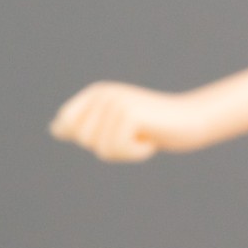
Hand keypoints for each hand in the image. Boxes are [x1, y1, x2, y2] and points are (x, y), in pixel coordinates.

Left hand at [49, 81, 215, 162]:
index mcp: (95, 93)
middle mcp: (102, 94)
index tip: (119, 130)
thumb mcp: (115, 125)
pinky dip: (136, 153)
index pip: (66, 125)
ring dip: (126, 152)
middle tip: (135, 134)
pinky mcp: (128, 114)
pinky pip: (116, 149)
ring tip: (144, 136)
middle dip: (110, 147)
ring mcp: (115, 103)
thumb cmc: (157, 127)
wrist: (194, 121)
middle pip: (83, 140)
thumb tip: (54, 128)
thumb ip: (85, 125)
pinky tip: (151, 141)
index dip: (91, 138)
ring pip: (101, 149)